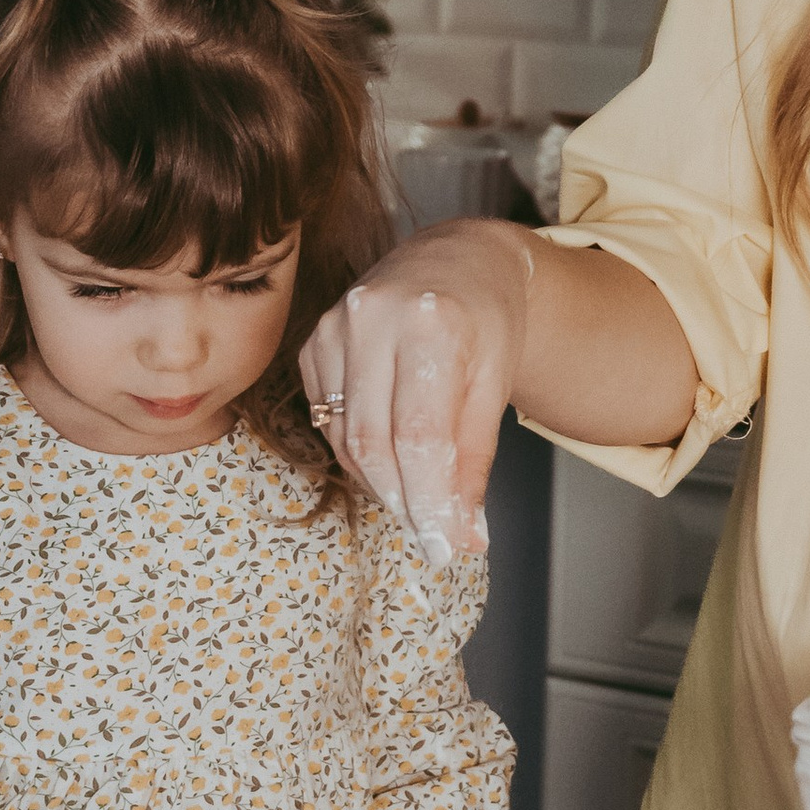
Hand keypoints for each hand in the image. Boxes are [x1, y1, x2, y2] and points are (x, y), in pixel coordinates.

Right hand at [298, 222, 530, 565]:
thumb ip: (475, 459)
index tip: (446, 548)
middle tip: (432, 538)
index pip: (419, 436)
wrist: (456, 261)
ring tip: (417, 504)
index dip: (430, 501)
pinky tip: (389, 462)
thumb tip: (464, 535)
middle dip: (404, 502)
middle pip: (373, 442)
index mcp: (430, 322)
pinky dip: (358, 454)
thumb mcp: (496, 383)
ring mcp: (333, 327)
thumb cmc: (485, 321)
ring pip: (344, 438)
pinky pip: (327, 420)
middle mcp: (372, 317)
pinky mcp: (312, 342)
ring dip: (380, 484)